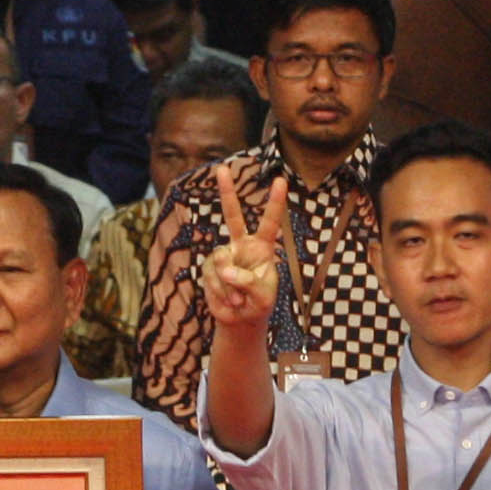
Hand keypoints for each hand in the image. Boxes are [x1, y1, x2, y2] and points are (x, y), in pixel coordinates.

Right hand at [201, 160, 287, 331]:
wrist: (239, 320)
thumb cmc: (258, 305)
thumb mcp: (262, 296)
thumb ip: (247, 280)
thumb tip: (224, 268)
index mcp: (262, 248)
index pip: (269, 222)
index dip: (275, 202)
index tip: (280, 180)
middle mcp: (242, 245)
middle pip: (232, 216)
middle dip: (227, 193)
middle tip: (221, 169)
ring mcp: (224, 255)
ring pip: (222, 261)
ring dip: (230, 286)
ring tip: (239, 301)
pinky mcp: (210, 268)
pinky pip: (212, 276)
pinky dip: (221, 292)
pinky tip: (229, 301)